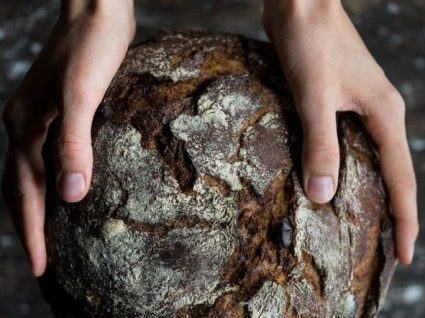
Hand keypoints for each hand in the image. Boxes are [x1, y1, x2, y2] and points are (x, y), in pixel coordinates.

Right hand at [1, 0, 134, 276]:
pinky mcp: (58, 110)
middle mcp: (24, 125)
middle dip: (30, 227)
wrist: (96, 11)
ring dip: (36, 207)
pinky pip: (46, 155)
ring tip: (47, 235)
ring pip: (30, 174)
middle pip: (20, 188)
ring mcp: (39, 117)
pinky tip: (66, 187)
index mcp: (26, 127)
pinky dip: (50, 180)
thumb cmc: (92, 48)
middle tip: (42, 263)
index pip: (25, 192)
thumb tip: (71, 195)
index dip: (33, 232)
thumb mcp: (83, 95)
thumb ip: (73, 143)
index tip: (41, 267)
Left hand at [263, 0, 417, 263]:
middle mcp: (378, 114)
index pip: (402, 179)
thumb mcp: (314, 97)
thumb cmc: (311, 42)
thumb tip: (323, 194)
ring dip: (368, 191)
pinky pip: (348, 143)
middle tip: (385, 249)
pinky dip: (344, 167)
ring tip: (362, 223)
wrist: (300, 5)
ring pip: (370, 159)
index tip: (405, 256)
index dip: (405, 220)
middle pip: (392, 173)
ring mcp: (359, 107)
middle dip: (392, 212)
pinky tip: (331, 179)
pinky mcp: (338, 102)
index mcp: (383, 115)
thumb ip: (320, 144)